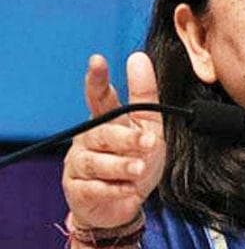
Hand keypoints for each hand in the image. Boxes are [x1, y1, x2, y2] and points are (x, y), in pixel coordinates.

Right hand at [62, 52, 164, 228]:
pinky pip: (93, 187)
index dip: (97, 79)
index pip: (99, 96)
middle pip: (103, 133)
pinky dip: (113, 188)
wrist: (126, 204)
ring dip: (121, 165)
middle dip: (127, 138)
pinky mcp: (78, 189)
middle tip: (148, 142)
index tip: (97, 60)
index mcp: (106, 120)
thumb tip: (138, 58)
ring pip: (97, 162)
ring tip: (139, 168)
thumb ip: (144, 95)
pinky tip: (127, 189)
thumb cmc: (135, 159)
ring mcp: (80, 164)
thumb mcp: (149, 126)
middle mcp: (88, 139)